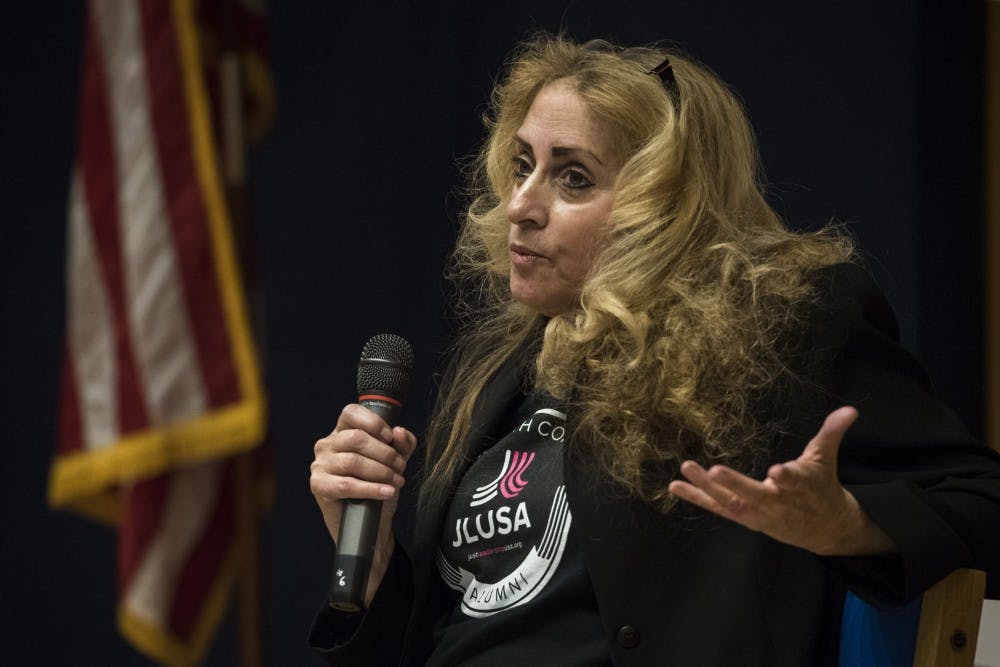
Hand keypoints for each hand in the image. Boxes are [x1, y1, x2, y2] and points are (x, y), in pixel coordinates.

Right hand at [310, 404, 417, 604]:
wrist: (372, 521)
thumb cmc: (379, 485)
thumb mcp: (395, 461)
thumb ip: (402, 443)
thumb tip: (399, 431)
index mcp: (343, 431)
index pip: (351, 413)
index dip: (374, 423)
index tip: (390, 438)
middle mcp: (327, 444)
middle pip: (357, 438)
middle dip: (385, 453)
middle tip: (400, 467)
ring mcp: (320, 465)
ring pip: (352, 462)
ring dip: (380, 471)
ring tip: (395, 480)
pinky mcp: (318, 485)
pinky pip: (345, 485)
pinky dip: (370, 488)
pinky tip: (386, 491)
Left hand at [667, 406, 893, 555]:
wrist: (824, 528)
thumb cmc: (821, 487)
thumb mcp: (826, 459)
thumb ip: (832, 433)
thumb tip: (851, 409)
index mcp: (802, 486)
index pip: (795, 481)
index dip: (788, 477)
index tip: (778, 471)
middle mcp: (778, 502)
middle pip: (756, 495)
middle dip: (736, 485)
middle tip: (716, 471)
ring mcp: (758, 513)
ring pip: (731, 502)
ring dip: (707, 487)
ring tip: (687, 467)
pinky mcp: (744, 517)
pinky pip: (717, 508)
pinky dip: (696, 498)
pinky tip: (675, 486)